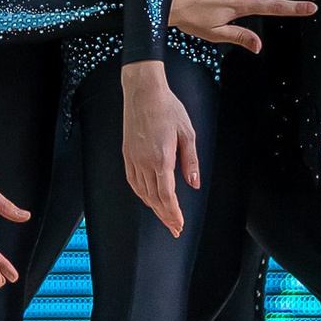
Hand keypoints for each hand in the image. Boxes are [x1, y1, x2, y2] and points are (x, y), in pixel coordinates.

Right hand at [121, 61, 197, 238]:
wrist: (143, 91)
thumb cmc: (168, 108)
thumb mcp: (188, 134)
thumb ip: (190, 162)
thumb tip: (194, 184)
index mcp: (161, 158)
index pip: (167, 195)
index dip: (173, 213)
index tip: (179, 225)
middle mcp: (144, 162)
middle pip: (154, 198)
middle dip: (165, 216)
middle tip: (175, 229)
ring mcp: (133, 159)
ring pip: (142, 192)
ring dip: (154, 207)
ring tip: (165, 217)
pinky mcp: (127, 154)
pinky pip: (133, 181)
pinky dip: (141, 194)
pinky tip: (148, 198)